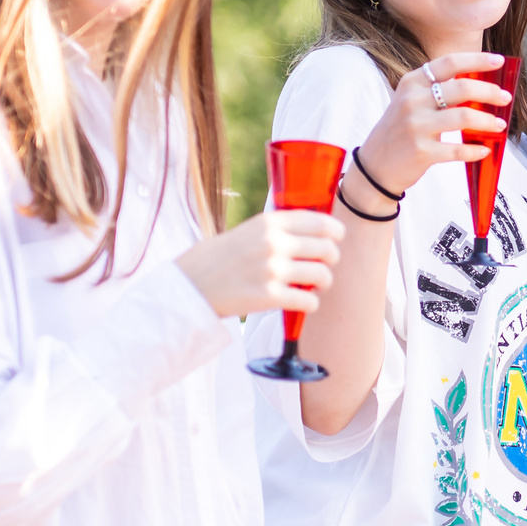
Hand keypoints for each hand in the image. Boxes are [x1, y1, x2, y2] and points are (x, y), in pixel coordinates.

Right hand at [174, 209, 342, 318]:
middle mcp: (273, 242)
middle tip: (323, 266)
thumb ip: (278, 229)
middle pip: (327, 248)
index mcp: (269, 222)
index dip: (336, 232)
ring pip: (323, 276)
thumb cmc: (220, 258)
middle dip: (331, 259)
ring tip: (313, 286)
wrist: (189, 285)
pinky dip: (309, 304)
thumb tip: (316, 231)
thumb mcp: (248, 231)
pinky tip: (300, 301)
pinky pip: (309, 301)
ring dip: (323, 283)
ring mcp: (272, 270)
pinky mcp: (269, 297)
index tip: (336, 238)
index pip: (320, 222)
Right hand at [353, 52, 513, 195]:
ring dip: (487, 122)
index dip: (477, 60)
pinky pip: (458, 149)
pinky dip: (475, 150)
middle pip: (462, 88)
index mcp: (412, 83)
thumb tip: (478, 88)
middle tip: (505, 98)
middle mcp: (412, 101)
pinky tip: (484, 150)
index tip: (499, 61)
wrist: (374, 167)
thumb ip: (436, 92)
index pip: (449, 63)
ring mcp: (416, 127)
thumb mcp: (409, 102)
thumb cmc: (399, 131)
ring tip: (499, 125)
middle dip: (490, 92)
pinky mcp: (421, 152)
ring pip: (464, 118)